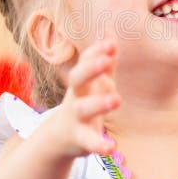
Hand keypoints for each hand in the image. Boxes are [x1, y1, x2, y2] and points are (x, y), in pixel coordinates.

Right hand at [43, 39, 120, 157]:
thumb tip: (110, 31)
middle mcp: (75, 96)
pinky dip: (100, 145)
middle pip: (77, 78)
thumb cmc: (83, 101)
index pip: (85, 60)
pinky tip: (112, 147)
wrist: (60, 136)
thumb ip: (103, 59)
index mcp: (81, 80)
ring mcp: (76, 118)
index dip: (95, 52)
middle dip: (90, 68)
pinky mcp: (80, 140)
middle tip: (106, 59)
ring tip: (117, 99)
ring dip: (99, 103)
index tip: (110, 44)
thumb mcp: (94, 81)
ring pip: (83, 108)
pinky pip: (89, 142)